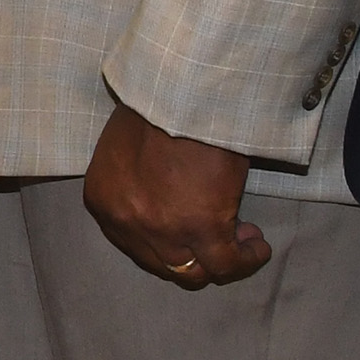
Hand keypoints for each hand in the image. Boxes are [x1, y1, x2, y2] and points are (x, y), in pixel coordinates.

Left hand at [82, 101, 268, 287]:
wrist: (185, 88)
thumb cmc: (160, 104)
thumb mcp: (127, 147)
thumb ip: (134, 183)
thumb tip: (161, 199)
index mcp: (102, 198)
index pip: (133, 243)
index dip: (167, 241)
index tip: (190, 229)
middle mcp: (124, 222)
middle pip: (162, 263)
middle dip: (192, 255)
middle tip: (222, 236)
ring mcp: (160, 230)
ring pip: (192, 272)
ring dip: (220, 261)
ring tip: (243, 238)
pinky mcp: (201, 228)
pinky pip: (226, 264)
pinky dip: (246, 260)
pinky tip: (258, 245)